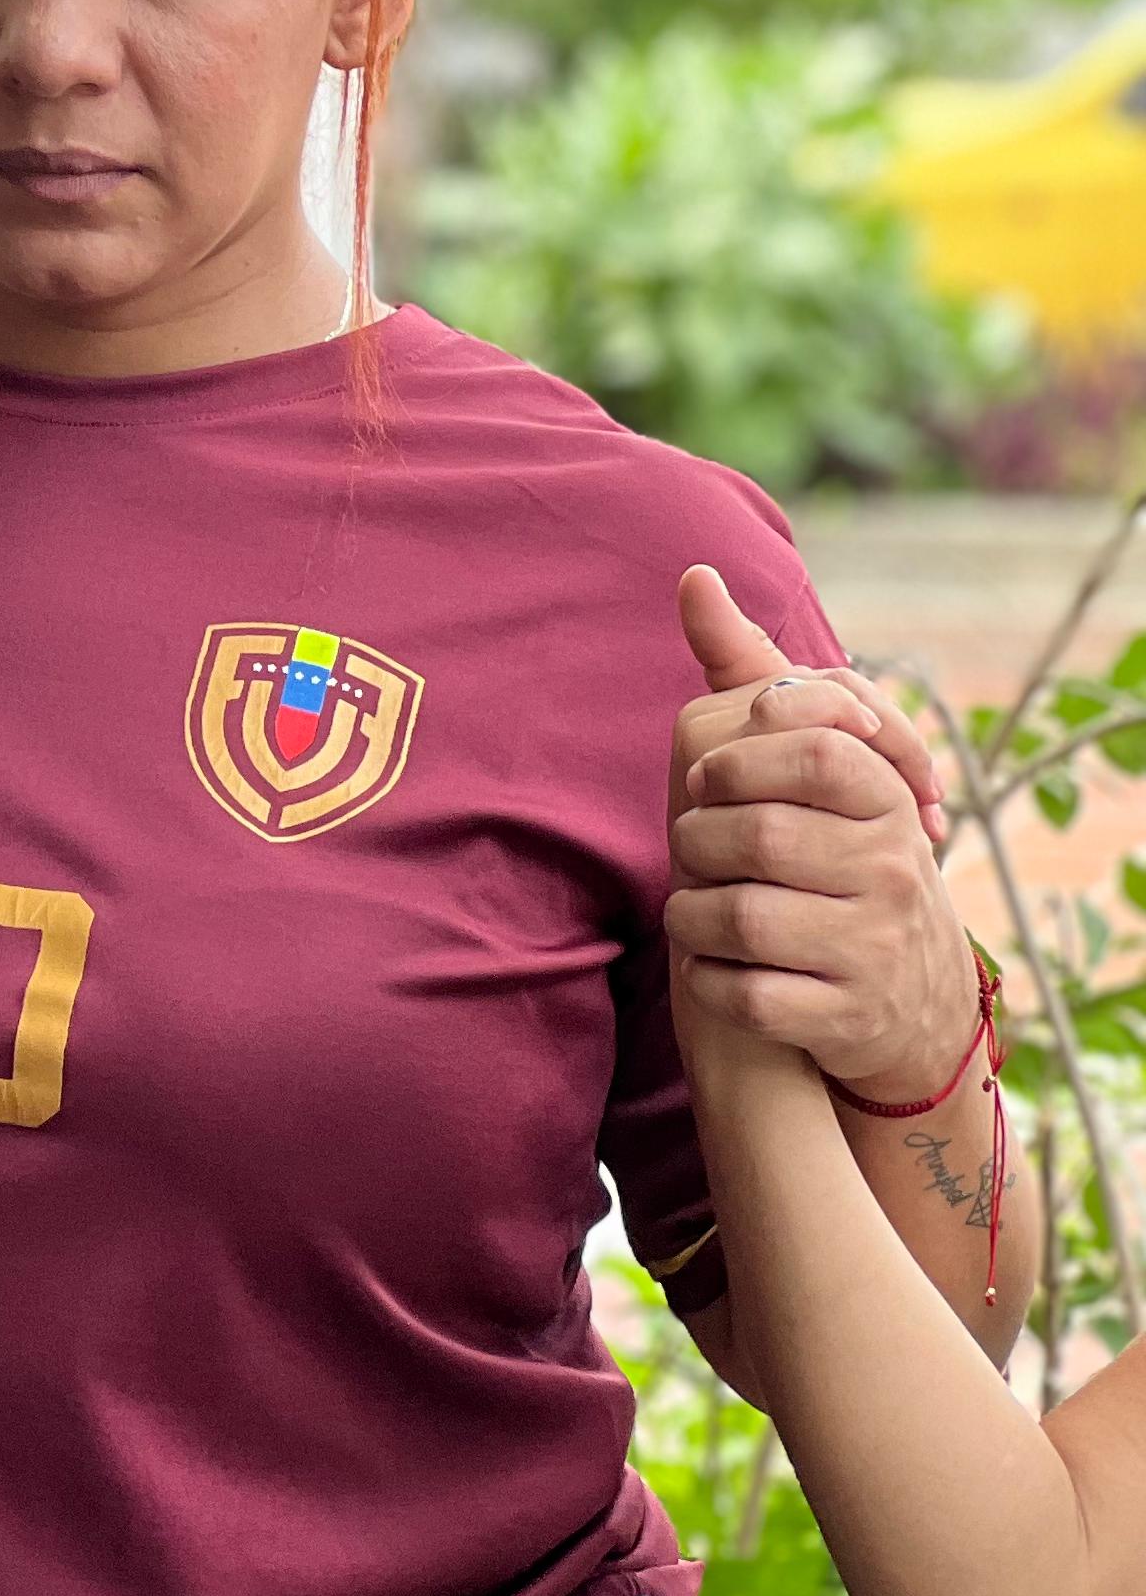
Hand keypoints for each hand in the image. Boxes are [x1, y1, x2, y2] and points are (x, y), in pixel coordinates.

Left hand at [664, 569, 978, 1102]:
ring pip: (741, 918)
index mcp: (885, 802)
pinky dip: (710, 983)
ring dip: (692, 916)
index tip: (710, 783)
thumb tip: (696, 575)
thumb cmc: (828, 854)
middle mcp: (896, 870)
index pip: (811, 749)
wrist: (902, 1003)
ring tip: (698, 910)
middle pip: (757, 836)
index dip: (735, 764)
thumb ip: (752, 672)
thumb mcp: (810, 764)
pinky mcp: (846, 1019)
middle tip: (697, 854)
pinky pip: (746, 997)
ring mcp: (875, 948)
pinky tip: (716, 969)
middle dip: (698, 845)